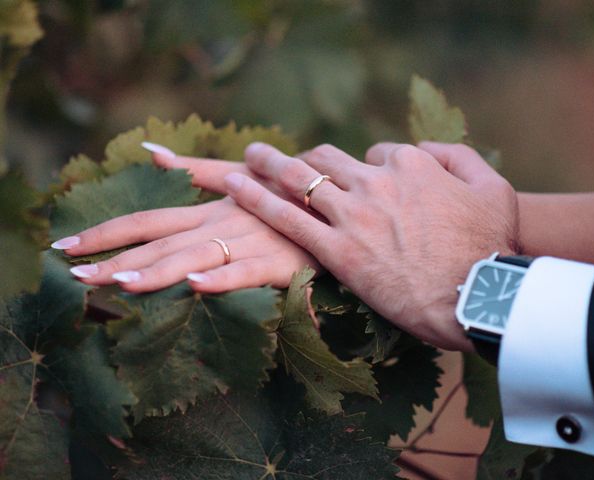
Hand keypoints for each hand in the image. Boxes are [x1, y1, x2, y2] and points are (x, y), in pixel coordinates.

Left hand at [52, 149, 318, 293]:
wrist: (338, 203)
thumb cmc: (285, 194)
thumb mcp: (241, 178)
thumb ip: (196, 168)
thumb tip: (149, 150)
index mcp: (207, 209)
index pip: (147, 220)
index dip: (106, 231)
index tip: (66, 246)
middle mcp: (220, 224)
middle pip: (160, 242)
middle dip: (116, 259)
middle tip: (74, 277)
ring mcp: (248, 242)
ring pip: (196, 256)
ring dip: (159, 270)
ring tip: (121, 285)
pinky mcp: (278, 261)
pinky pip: (247, 271)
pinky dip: (222, 276)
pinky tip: (196, 285)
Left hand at [223, 141, 519, 350]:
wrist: (476, 296)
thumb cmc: (488, 245)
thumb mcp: (492, 188)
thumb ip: (457, 156)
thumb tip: (426, 149)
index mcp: (411, 164)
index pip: (375, 154)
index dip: (366, 168)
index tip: (362, 186)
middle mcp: (376, 182)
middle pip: (328, 159)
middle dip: (307, 158)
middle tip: (286, 160)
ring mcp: (353, 215)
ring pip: (300, 178)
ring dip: (269, 163)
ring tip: (249, 155)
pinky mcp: (337, 251)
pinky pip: (287, 218)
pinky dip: (257, 198)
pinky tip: (234, 187)